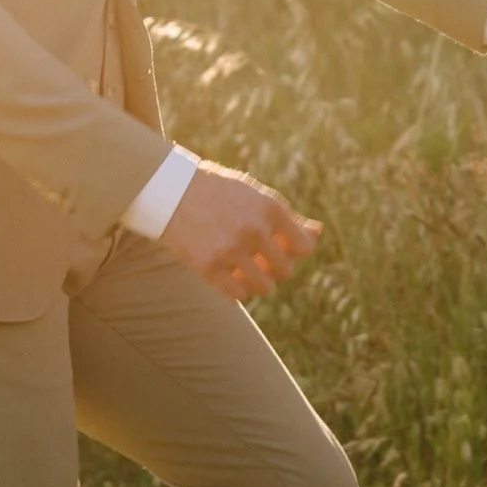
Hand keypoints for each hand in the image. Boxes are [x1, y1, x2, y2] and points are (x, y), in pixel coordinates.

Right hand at [158, 162, 323, 301]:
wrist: (169, 190)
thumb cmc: (217, 193)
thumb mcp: (255, 196)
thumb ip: (287, 217)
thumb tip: (318, 233)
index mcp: (270, 208)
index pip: (304, 248)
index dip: (294, 252)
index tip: (281, 248)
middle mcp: (254, 230)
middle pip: (286, 270)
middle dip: (275, 269)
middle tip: (259, 261)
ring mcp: (231, 250)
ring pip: (265, 287)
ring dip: (258, 284)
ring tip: (244, 273)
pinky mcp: (208, 267)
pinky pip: (238, 296)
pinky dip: (237, 293)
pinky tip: (228, 280)